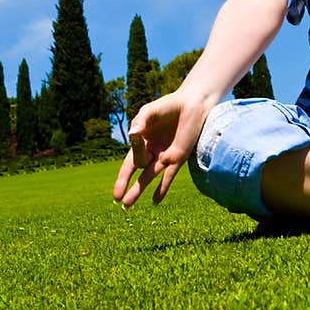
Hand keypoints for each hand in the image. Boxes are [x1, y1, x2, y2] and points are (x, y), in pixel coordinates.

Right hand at [112, 92, 212, 208]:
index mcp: (142, 141)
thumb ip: (140, 121)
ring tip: (127, 205)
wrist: (192, 104)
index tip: (136, 136)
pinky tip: (155, 201)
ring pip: (148, 177)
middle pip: (136, 169)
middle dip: (125, 183)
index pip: (130, 155)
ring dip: (137, 190)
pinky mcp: (178, 158)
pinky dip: (162, 188)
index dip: (133, 150)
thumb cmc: (169, 106)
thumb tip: (132, 134)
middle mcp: (152, 151)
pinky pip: (169, 176)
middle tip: (116, 197)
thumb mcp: (150, 112)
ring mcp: (164, 156)